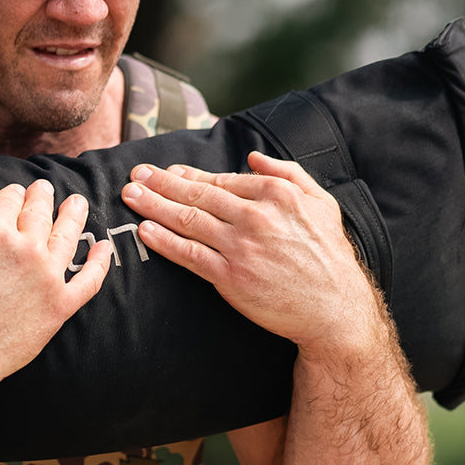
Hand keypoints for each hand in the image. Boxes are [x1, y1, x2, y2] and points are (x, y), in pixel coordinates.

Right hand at [0, 180, 113, 394]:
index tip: (16, 195)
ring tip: (78, 203)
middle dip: (44, 196)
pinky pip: (89, 279)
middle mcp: (25, 248)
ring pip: (69, 235)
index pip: (10, 199)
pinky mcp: (61, 305)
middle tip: (47, 190)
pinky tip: (104, 248)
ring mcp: (47, 276)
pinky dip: (100, 261)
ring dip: (75, 214)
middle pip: (41, 211)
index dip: (13, 194)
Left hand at [121, 152, 378, 351]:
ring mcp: (240, 246)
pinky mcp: (230, 276)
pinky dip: (163, 240)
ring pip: (187, 219)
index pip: (221, 181)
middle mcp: (254, 216)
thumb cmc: (330, 256)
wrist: (334, 308)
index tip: (169, 170)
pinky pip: (188, 254)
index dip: (190, 175)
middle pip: (197, 195)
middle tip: (136, 174)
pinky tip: (145, 229)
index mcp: (275, 195)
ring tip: (130, 195)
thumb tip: (253, 156)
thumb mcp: (322, 203)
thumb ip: (289, 173)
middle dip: (161, 182)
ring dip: (153, 205)